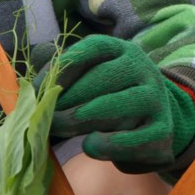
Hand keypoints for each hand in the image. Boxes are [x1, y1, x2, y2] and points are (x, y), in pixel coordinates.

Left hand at [41, 34, 194, 172]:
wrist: (154, 125)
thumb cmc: (111, 99)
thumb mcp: (93, 78)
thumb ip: (65, 76)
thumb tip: (33, 88)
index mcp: (122, 50)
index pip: (91, 49)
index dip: (62, 68)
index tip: (38, 90)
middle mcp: (143, 69)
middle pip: (100, 79)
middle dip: (66, 99)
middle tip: (43, 116)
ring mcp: (156, 99)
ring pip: (114, 107)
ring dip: (79, 119)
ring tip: (57, 129)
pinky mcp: (161, 131)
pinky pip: (131, 139)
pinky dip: (107, 144)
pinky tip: (89, 145)